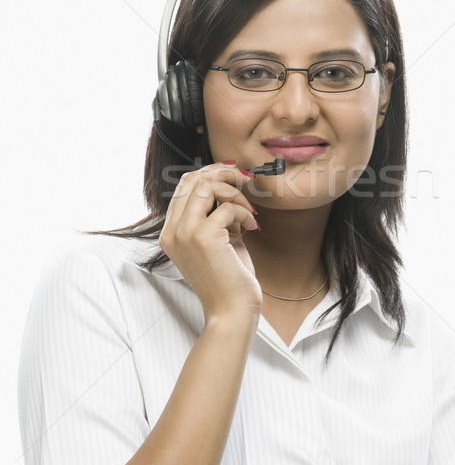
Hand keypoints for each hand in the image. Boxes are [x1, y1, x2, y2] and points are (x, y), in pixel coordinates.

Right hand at [159, 161, 261, 321]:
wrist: (231, 311)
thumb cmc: (229, 279)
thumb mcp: (219, 240)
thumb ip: (217, 214)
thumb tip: (229, 185)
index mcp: (171, 232)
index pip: (184, 186)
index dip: (210, 172)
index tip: (234, 172)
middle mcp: (172, 231)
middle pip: (192, 179)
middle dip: (223, 172)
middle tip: (246, 178)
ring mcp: (184, 233)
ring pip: (206, 186)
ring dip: (235, 192)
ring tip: (250, 210)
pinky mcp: (202, 237)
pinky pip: (227, 207)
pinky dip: (245, 212)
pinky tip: (253, 226)